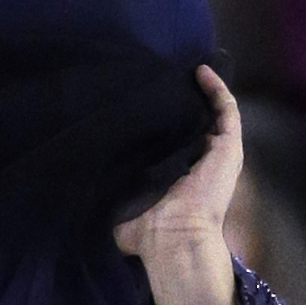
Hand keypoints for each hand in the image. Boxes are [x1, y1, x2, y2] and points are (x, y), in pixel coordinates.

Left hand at [113, 66, 241, 304]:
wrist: (172, 238)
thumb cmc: (144, 230)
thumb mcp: (118, 205)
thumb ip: (106, 191)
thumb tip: (77, 182)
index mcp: (174, 172)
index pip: (167, 135)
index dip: (157, 115)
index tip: (139, 94)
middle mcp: (196, 160)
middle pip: (191, 121)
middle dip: (180, 97)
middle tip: (161, 72)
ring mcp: (216, 153)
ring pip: (213, 112)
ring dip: (202, 89)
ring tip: (187, 66)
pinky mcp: (229, 148)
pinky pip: (227, 111)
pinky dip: (217, 89)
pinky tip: (201, 71)